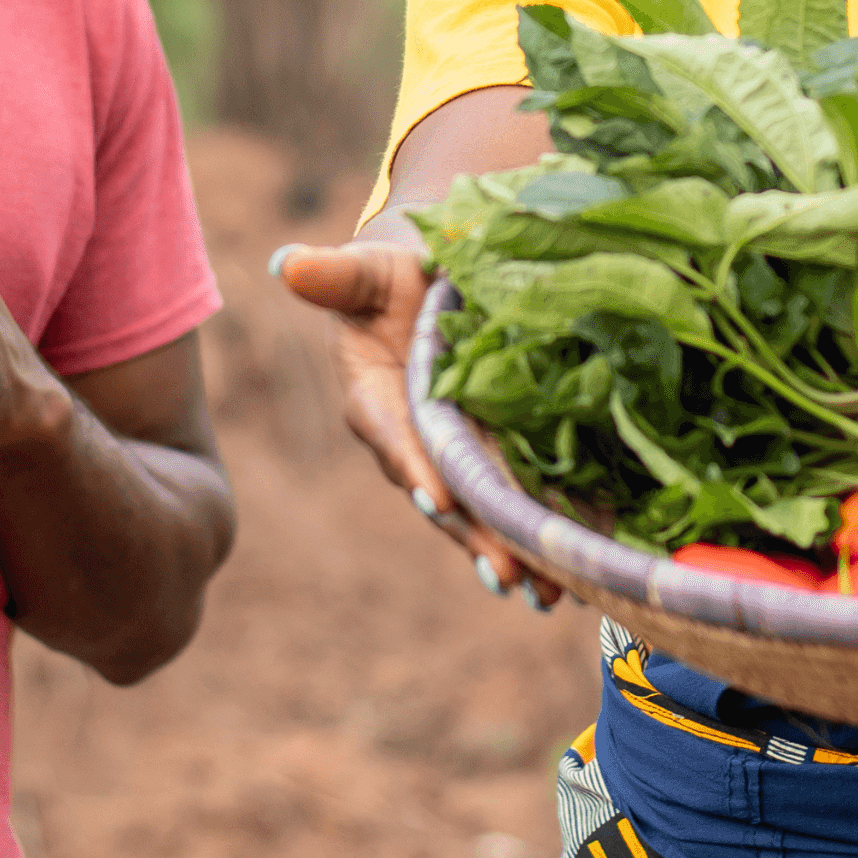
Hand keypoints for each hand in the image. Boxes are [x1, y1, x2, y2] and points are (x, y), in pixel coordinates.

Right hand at [273, 241, 558, 607]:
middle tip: (508, 574)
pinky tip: (573, 572)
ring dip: (510, 552)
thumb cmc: (391, 275)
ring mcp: (455, 455)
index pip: (391, 435)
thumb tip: (285, 263)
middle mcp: (413, 440)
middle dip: (474, 536)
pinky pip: (514, 500)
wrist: (431, 281)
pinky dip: (540, 534)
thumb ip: (335, 275)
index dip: (414, 465)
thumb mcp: (366, 270)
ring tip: (545, 594)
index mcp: (374, 398)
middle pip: (443, 493)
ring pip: (480, 512)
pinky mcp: (493, 457)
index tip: (440, 498)